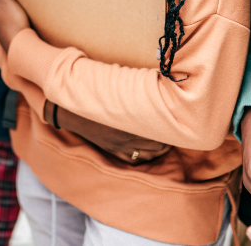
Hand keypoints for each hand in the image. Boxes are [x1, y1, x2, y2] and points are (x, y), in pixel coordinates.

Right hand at [47, 100, 170, 164]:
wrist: (73, 108)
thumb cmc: (98, 94)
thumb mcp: (119, 91)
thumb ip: (138, 94)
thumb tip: (159, 91)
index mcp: (131, 120)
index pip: (160, 132)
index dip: (171, 130)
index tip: (176, 124)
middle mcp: (127, 136)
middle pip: (158, 146)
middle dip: (168, 140)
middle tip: (172, 132)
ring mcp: (119, 146)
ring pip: (148, 155)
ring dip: (159, 150)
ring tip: (164, 142)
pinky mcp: (112, 150)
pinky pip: (134, 160)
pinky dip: (145, 157)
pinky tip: (150, 151)